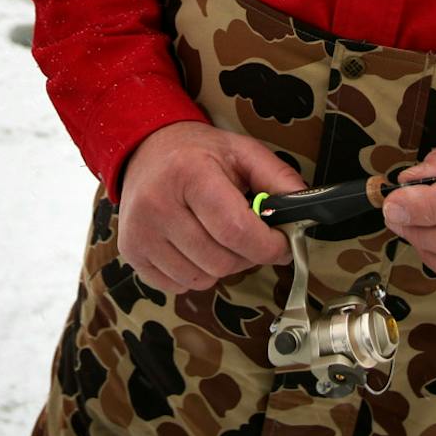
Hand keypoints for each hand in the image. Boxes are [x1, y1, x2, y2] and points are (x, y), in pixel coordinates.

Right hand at [115, 122, 305, 292]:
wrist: (144, 150)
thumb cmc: (197, 153)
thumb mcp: (242, 152)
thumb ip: (279, 179)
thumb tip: (305, 214)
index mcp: (189, 173)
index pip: (236, 230)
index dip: (267, 245)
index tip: (279, 244)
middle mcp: (158, 204)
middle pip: (221, 261)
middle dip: (247, 255)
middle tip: (248, 236)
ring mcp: (140, 231)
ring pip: (202, 279)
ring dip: (221, 265)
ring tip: (216, 236)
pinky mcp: (131, 251)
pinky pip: (178, 286)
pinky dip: (195, 273)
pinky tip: (193, 245)